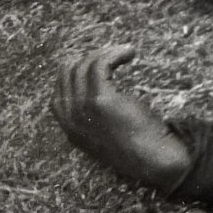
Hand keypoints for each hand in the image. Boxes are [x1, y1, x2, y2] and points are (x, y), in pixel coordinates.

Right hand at [52, 45, 191, 190]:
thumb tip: (101, 89)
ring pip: (84, 66)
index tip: (102, 60)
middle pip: (70, 72)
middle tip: (116, 55)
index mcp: (68, 126)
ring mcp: (82, 109)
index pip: (61, 86)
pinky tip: (130, 53)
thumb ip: (95, 116)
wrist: (151, 159)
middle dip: (93, 57)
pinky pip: (100, 65)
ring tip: (127, 52)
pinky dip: (115, 54)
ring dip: (107, 53)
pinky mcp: (101, 100)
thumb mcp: (106, 132)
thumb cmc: (137, 144)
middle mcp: (69, 118)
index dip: (80, 68)